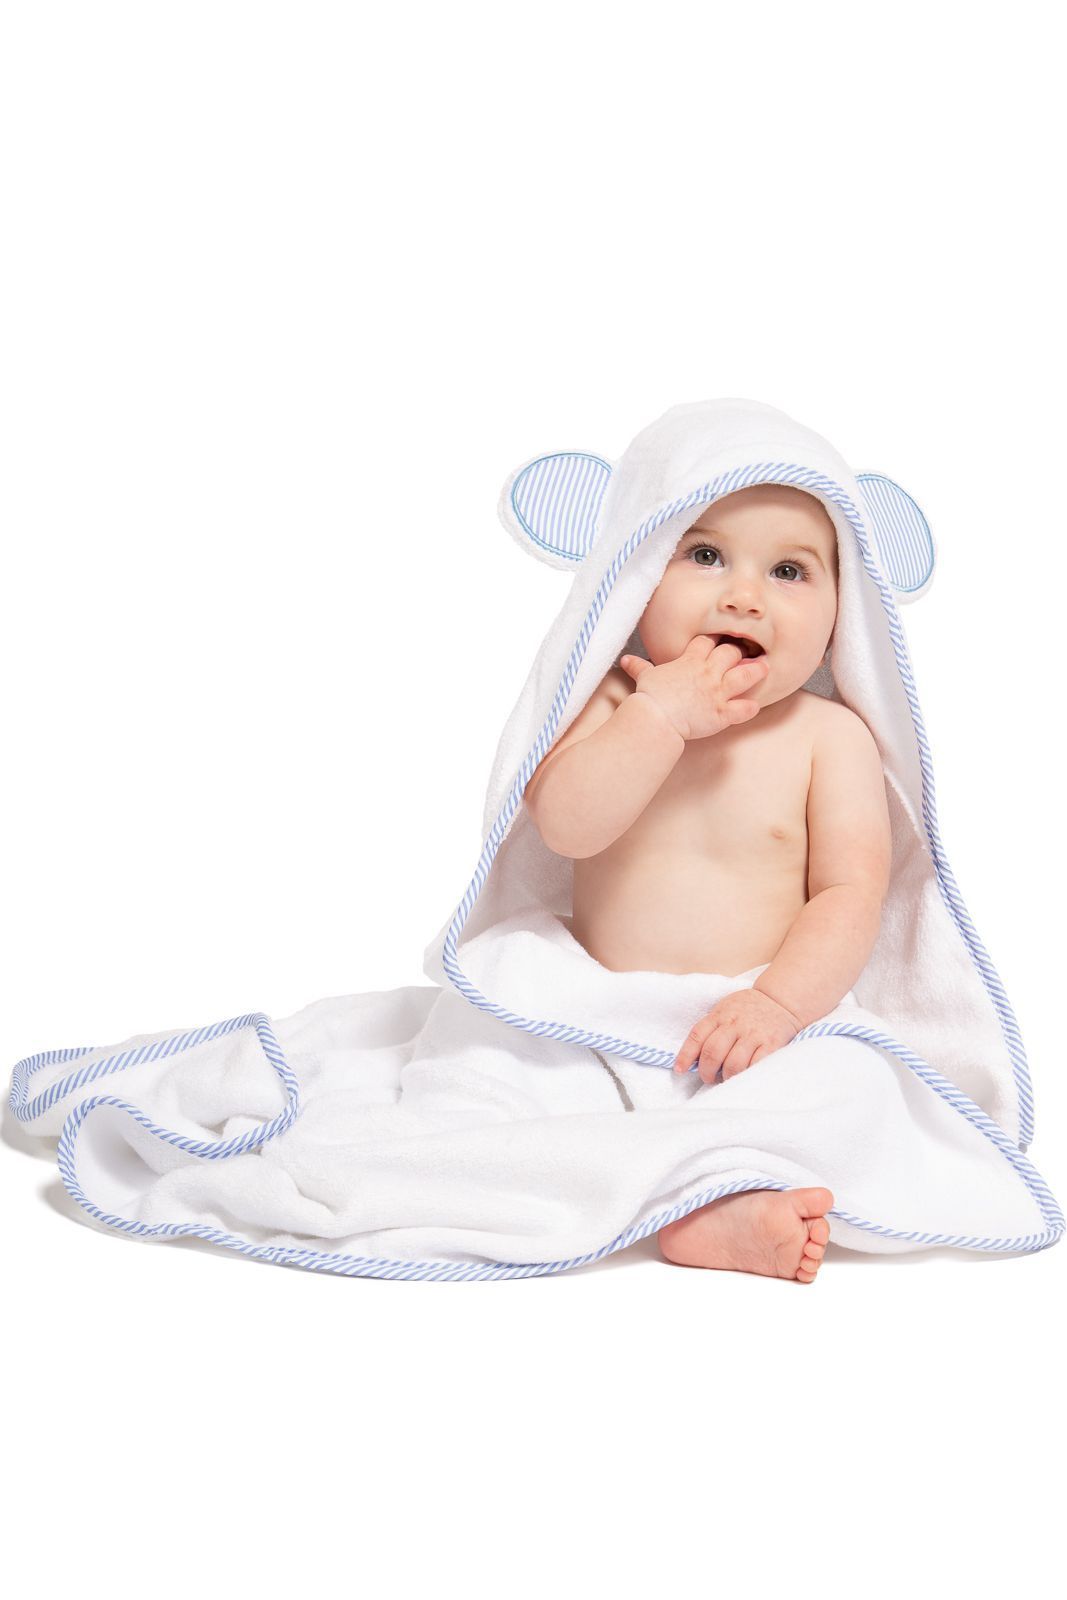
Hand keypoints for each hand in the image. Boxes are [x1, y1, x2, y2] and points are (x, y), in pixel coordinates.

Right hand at [619, 636, 769, 741]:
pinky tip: (754, 705)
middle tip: (747, 651)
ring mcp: (717, 692)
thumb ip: (638, 667)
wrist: (656, 717)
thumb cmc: (650, 697)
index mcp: (690, 661)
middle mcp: (708, 672)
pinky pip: (744, 708)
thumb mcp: (644, 677)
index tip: (719, 639)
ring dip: (757, 671)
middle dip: (739, 651)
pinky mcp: (722, 713)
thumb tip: (625, 661)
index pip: (706, 642)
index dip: (714, 639)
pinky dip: (750, 707)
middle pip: (730, 652)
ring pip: (745, 675)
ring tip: (765, 667)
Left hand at [672, 988, 801, 1083]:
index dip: (686, 1055)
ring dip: (726, 1076)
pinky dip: (747, 1075)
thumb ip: (712, 1028)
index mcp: (720, 1015)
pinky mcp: (771, 1043)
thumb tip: (695, 1056)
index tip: (680, 1070)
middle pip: (713, 1052)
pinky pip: (756, 1065)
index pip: (697, 1035)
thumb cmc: (748, 1009)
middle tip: (708, 1078)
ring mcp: (753, 1034)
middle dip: (706, 1071)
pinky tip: (743, 1077)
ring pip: (733, 1063)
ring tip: (726, 1078)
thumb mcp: (725, 1009)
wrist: (780, 999)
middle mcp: (735, 1024)